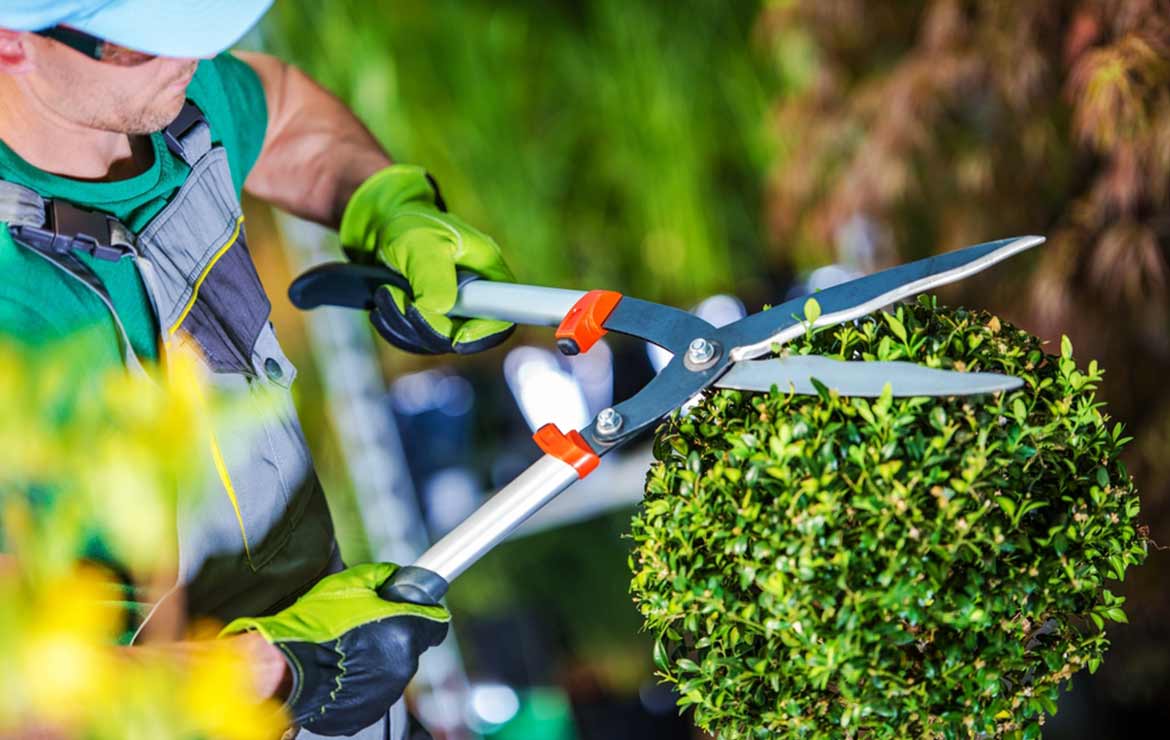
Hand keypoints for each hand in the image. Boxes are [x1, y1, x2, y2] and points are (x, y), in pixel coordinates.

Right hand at [220, 563, 448, 735]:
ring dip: (377, 658)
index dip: (422, 612)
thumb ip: (382, 576)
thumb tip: (395, 576)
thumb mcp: (350, 584)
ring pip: (392, 668)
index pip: (435, 622)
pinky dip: (362, 680)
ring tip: (346, 649)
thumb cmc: (313, 627)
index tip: (411, 609)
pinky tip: (340, 669)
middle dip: (394, 634)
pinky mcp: (366, 712)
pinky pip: (373, 690)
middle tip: (364, 627)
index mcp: (404, 633)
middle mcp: (401, 667)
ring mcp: (385, 694)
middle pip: (411, 645)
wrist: (283, 669)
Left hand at [340, 164, 515, 353]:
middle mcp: (476, 297)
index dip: (481, 333)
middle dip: (427, 327)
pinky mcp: (431, 319)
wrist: (384, 225)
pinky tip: (384, 305)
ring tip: (385, 293)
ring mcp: (453, 311)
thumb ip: (433, 277)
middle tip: (396, 298)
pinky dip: (396, 328)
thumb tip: (439, 311)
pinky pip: (417, 341)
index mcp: (489, 274)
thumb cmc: (410, 224)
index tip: (454, 336)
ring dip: (404, 325)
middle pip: (465, 337)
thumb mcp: (421, 242)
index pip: (502, 318)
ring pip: (436, 343)